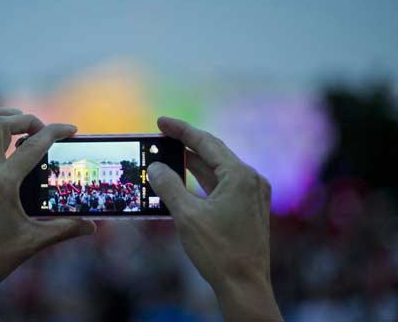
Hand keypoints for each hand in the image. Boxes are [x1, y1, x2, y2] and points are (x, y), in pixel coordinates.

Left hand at [0, 108, 95, 320]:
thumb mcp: (31, 243)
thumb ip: (64, 229)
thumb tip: (92, 226)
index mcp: (1, 184)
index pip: (33, 145)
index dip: (56, 132)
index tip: (71, 129)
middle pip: (0, 125)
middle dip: (25, 119)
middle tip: (42, 129)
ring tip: (14, 120)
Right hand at [148, 117, 281, 321]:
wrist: (244, 285)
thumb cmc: (218, 251)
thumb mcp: (187, 215)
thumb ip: (169, 186)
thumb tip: (155, 167)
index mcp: (240, 176)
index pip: (206, 143)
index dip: (181, 130)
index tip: (161, 122)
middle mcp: (250, 180)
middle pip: (214, 153)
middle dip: (186, 144)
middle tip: (162, 135)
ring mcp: (252, 194)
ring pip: (217, 170)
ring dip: (193, 163)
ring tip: (168, 155)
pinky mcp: (248, 208)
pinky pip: (221, 185)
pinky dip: (201, 180)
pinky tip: (184, 180)